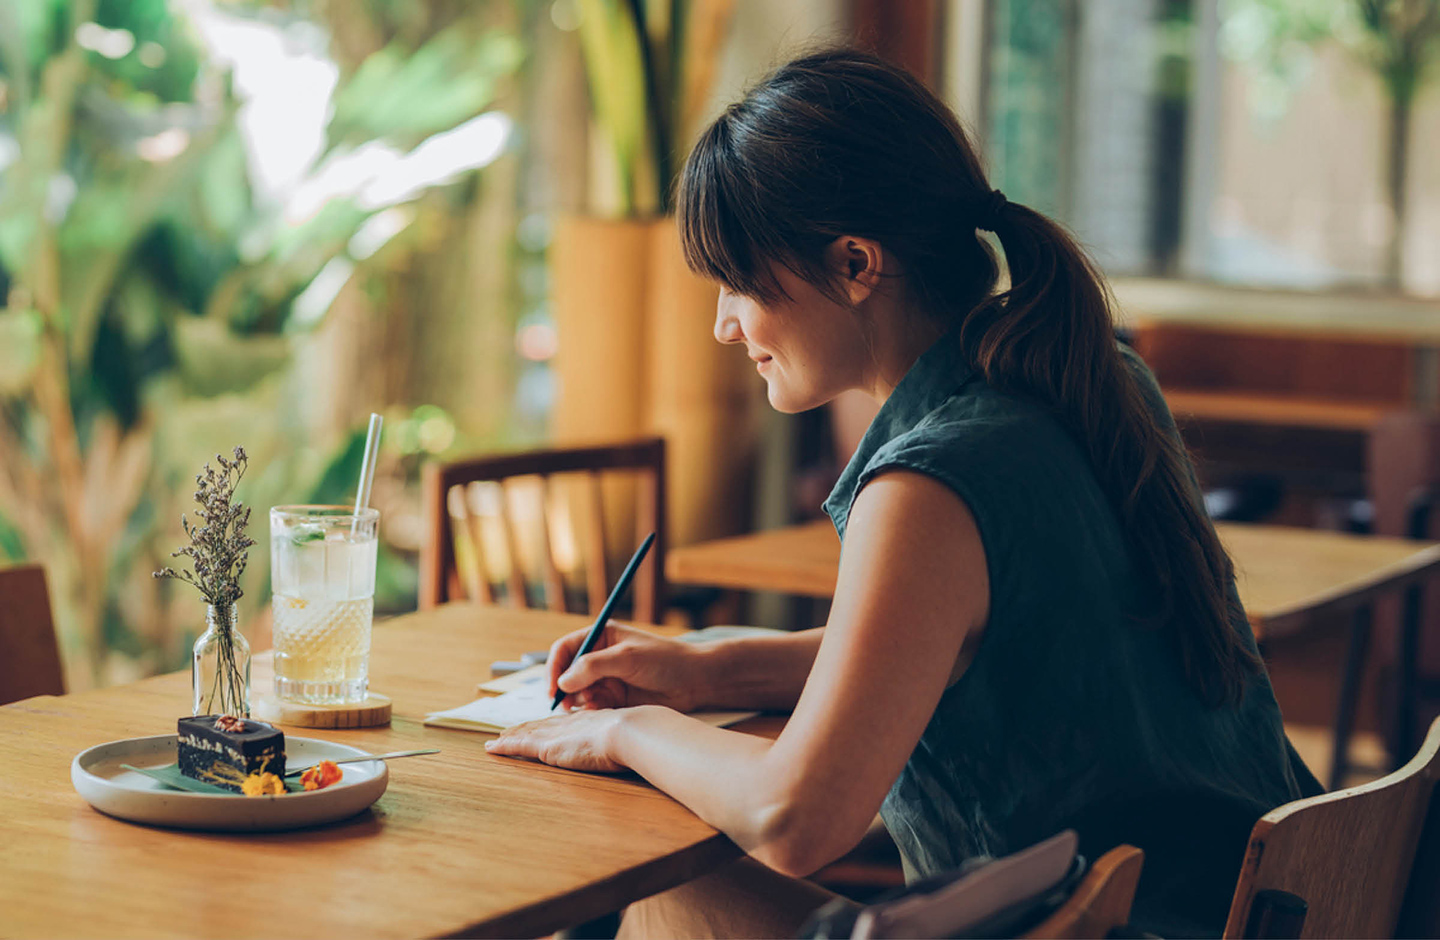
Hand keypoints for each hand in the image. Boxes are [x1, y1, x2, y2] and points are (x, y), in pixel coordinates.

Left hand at [484, 708, 628, 772]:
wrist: (630, 732)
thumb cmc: (637, 735)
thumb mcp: (630, 735)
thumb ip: (624, 738)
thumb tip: (634, 743)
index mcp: (587, 720)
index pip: (561, 722)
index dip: (547, 725)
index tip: (539, 727)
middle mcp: (568, 724)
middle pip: (540, 725)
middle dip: (523, 728)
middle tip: (509, 732)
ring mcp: (557, 734)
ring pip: (525, 733)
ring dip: (510, 737)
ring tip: (496, 740)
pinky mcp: (548, 747)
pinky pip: (519, 745)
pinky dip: (504, 747)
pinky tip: (492, 749)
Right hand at [548, 621, 703, 712]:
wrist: (694, 682)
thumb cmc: (665, 660)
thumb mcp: (627, 658)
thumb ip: (593, 667)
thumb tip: (563, 682)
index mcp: (601, 637)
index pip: (565, 650)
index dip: (554, 668)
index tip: (553, 688)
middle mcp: (600, 658)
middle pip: (567, 674)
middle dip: (565, 689)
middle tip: (567, 705)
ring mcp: (607, 679)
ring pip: (578, 693)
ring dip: (580, 701)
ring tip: (594, 705)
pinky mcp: (614, 699)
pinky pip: (593, 707)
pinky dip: (592, 711)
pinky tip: (602, 712)